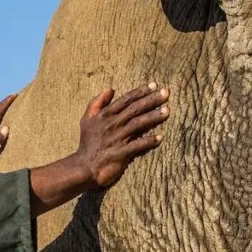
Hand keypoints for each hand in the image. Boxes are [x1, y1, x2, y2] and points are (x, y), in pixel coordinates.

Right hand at [26, 84, 168, 211]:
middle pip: (135, 109)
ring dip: (153, 117)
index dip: (140, 92)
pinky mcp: (122, 153)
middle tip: (166, 92)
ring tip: (167, 111)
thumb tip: (110, 89)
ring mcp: (118, 138)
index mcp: (105, 115)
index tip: (154, 85)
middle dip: (152, 100)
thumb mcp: (87, 119)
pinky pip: (138, 145)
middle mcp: (113, 124)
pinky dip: (149, 141)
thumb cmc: (87, 143)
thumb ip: (97, 103)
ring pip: (138, 124)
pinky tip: (160, 137)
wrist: (84, 166)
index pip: (126, 100)